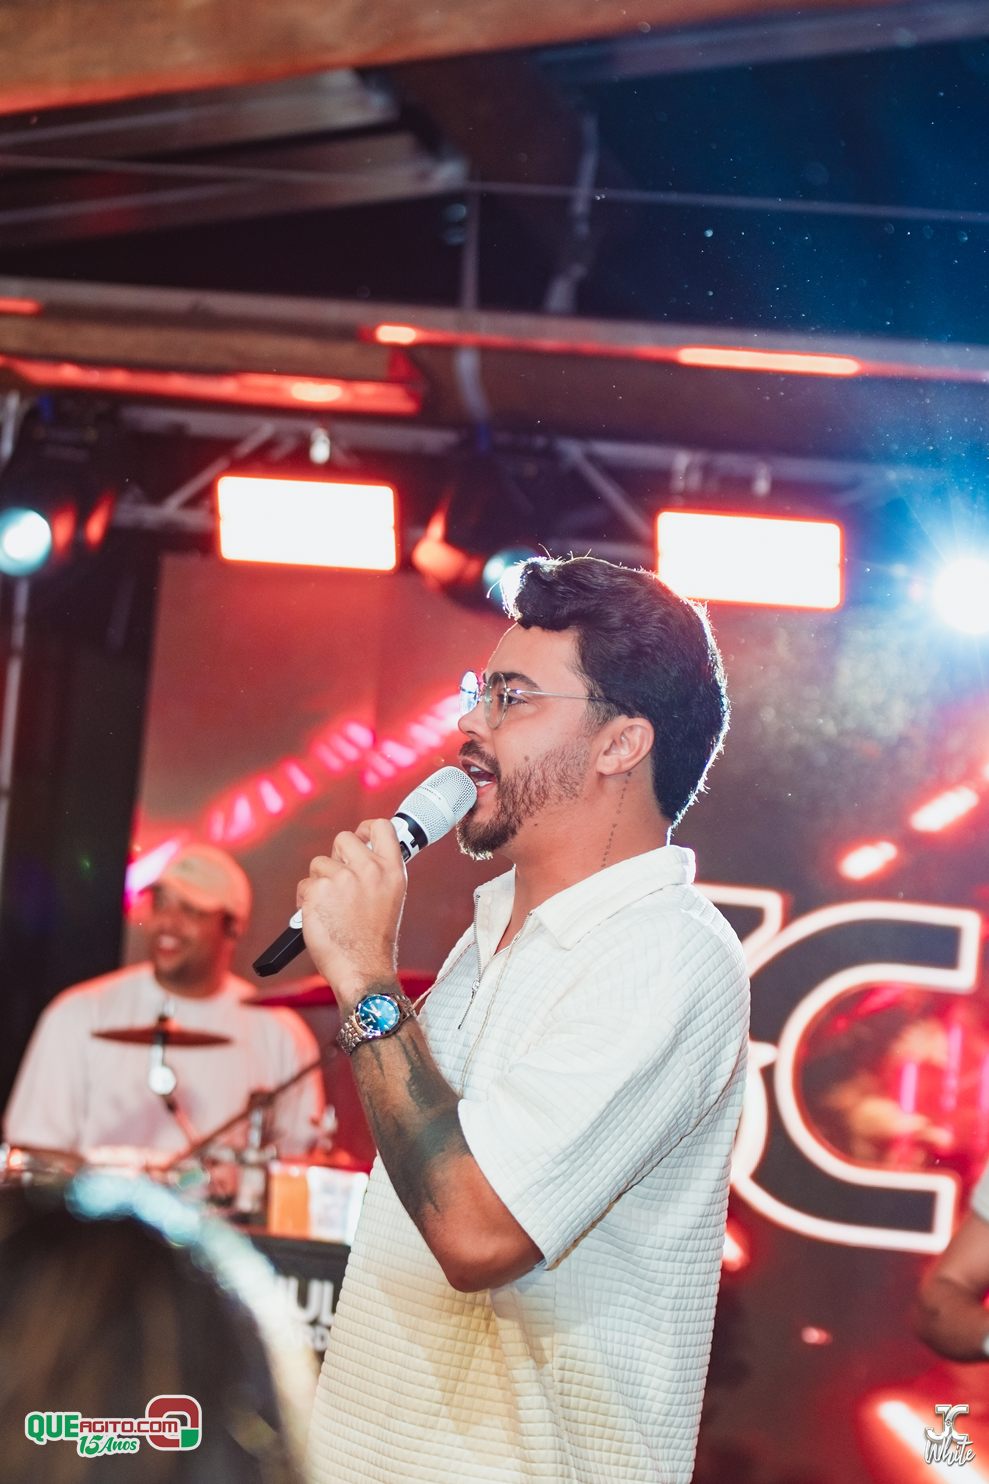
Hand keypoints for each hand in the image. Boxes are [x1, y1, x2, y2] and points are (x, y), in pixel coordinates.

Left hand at [296, 818, 407, 1008]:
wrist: (362, 969)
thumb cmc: (373, 941)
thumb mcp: (389, 899)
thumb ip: (376, 873)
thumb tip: (353, 854)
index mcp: (392, 871)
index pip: (382, 828)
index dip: (366, 829)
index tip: (360, 837)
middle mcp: (369, 870)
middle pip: (342, 839)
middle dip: (336, 857)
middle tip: (339, 882)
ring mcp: (343, 879)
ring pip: (319, 864)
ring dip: (320, 882)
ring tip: (331, 908)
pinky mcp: (318, 891)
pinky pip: (305, 884)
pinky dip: (306, 899)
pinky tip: (319, 916)